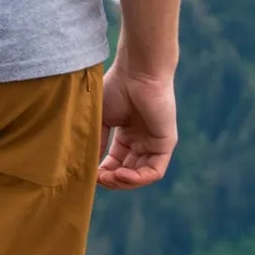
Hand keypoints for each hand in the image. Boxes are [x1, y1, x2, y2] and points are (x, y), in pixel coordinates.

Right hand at [98, 62, 177, 189]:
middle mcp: (142, 141)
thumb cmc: (116, 88)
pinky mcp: (165, 144)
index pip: (116, 162)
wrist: (136, 72)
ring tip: (108, 178)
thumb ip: (97, 142)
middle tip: (97, 179)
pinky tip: (121, 174)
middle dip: (112, 180)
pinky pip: (154, 171)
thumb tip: (88, 166)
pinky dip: (138, 178)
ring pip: (141, 175)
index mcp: (127, 135)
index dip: (103, 172)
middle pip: (128, 173)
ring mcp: (154, 143)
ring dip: (124, 182)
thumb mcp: (101, 119)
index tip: (89, 175)